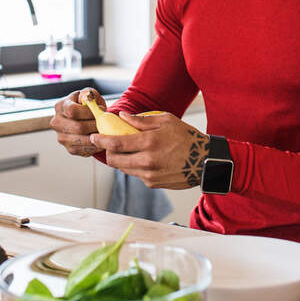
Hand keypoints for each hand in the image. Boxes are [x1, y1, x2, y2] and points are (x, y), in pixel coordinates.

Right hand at [50, 90, 103, 156]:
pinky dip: (95, 146)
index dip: (89, 112)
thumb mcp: (89, 95)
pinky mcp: (69, 148)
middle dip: (95, 125)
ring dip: (96, 136)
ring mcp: (61, 137)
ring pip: (82, 140)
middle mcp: (57, 122)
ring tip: (105, 131)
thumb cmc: (88, 106)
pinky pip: (84, 150)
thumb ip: (90, 95)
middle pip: (77, 127)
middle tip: (105, 123)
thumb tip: (89, 100)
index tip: (101, 110)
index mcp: (60, 106)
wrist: (85, 118)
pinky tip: (102, 139)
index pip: (72, 111)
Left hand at [89, 112, 208, 189]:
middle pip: (114, 160)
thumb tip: (122, 117)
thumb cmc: (187, 138)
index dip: (101, 141)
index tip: (93, 137)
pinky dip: (134, 166)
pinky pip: (136, 174)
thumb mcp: (166, 121)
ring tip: (126, 150)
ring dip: (120, 159)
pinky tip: (143, 158)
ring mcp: (149, 175)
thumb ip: (142, 120)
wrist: (206, 162)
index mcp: (149, 143)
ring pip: (123, 169)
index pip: (115, 144)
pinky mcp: (153, 183)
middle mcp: (147, 161)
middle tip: (109, 144)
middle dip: (108, 152)